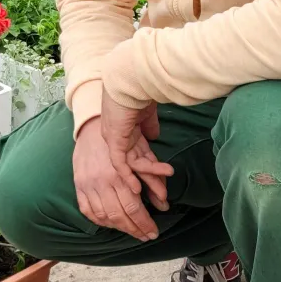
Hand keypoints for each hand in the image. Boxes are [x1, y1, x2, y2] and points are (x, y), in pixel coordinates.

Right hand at [73, 115, 167, 240]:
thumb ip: (150, 180)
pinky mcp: (78, 186)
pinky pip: (88, 211)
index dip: (145, 223)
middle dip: (136, 229)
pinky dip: (100, 222)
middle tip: (146, 236)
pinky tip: (112, 224)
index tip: (154, 232)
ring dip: (120, 228)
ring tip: (132, 232)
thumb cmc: (118, 142)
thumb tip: (163, 203)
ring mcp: (88, 185)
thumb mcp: (138, 157)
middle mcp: (102, 181)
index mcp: (119, 174)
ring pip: (104, 216)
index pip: (134, 207)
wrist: (91, 128)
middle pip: (120, 215)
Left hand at [100, 91, 172, 212]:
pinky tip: (136, 190)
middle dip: (152, 186)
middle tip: (162, 202)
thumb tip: (154, 137)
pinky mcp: (115, 140)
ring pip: (133, 168)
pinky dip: (128, 176)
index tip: (165, 185)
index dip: (154, 172)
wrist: (132, 79)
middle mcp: (120, 139)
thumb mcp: (147, 112)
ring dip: (149, 182)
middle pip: (138, 167)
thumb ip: (150, 126)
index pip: (142, 157)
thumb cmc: (141, 90)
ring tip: (163, 196)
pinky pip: (120, 164)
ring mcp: (116, 140)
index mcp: (127, 132)